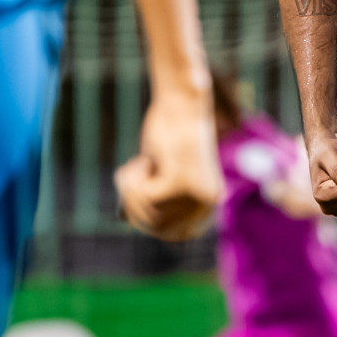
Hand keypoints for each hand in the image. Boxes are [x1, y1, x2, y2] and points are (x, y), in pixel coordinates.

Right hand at [114, 88, 223, 240]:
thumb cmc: (169, 133)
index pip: (177, 235)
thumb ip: (155, 197)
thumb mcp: (161, 171)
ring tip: (135, 165)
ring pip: (148, 214)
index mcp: (210, 202)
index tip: (134, 206)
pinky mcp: (181, 181)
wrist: (181, 101)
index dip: (149, 224)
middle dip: (133, 206)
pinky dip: (131, 180)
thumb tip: (126, 219)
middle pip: (158, 228)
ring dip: (130, 190)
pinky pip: (142, 197)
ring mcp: (197, 193)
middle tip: (127, 181)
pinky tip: (140, 160)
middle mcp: (209, 202)